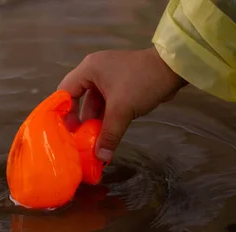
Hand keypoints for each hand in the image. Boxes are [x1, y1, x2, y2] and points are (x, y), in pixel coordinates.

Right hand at [58, 47, 186, 161]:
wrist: (173, 70)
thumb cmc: (142, 83)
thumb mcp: (122, 110)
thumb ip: (109, 134)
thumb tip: (101, 158)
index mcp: (89, 69)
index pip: (65, 91)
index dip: (62, 113)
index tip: (62, 133)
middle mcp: (95, 72)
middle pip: (80, 100)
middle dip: (81, 123)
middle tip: (79, 143)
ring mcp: (109, 78)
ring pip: (96, 105)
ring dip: (95, 124)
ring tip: (92, 145)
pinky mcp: (122, 86)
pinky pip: (109, 105)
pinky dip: (107, 120)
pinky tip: (107, 137)